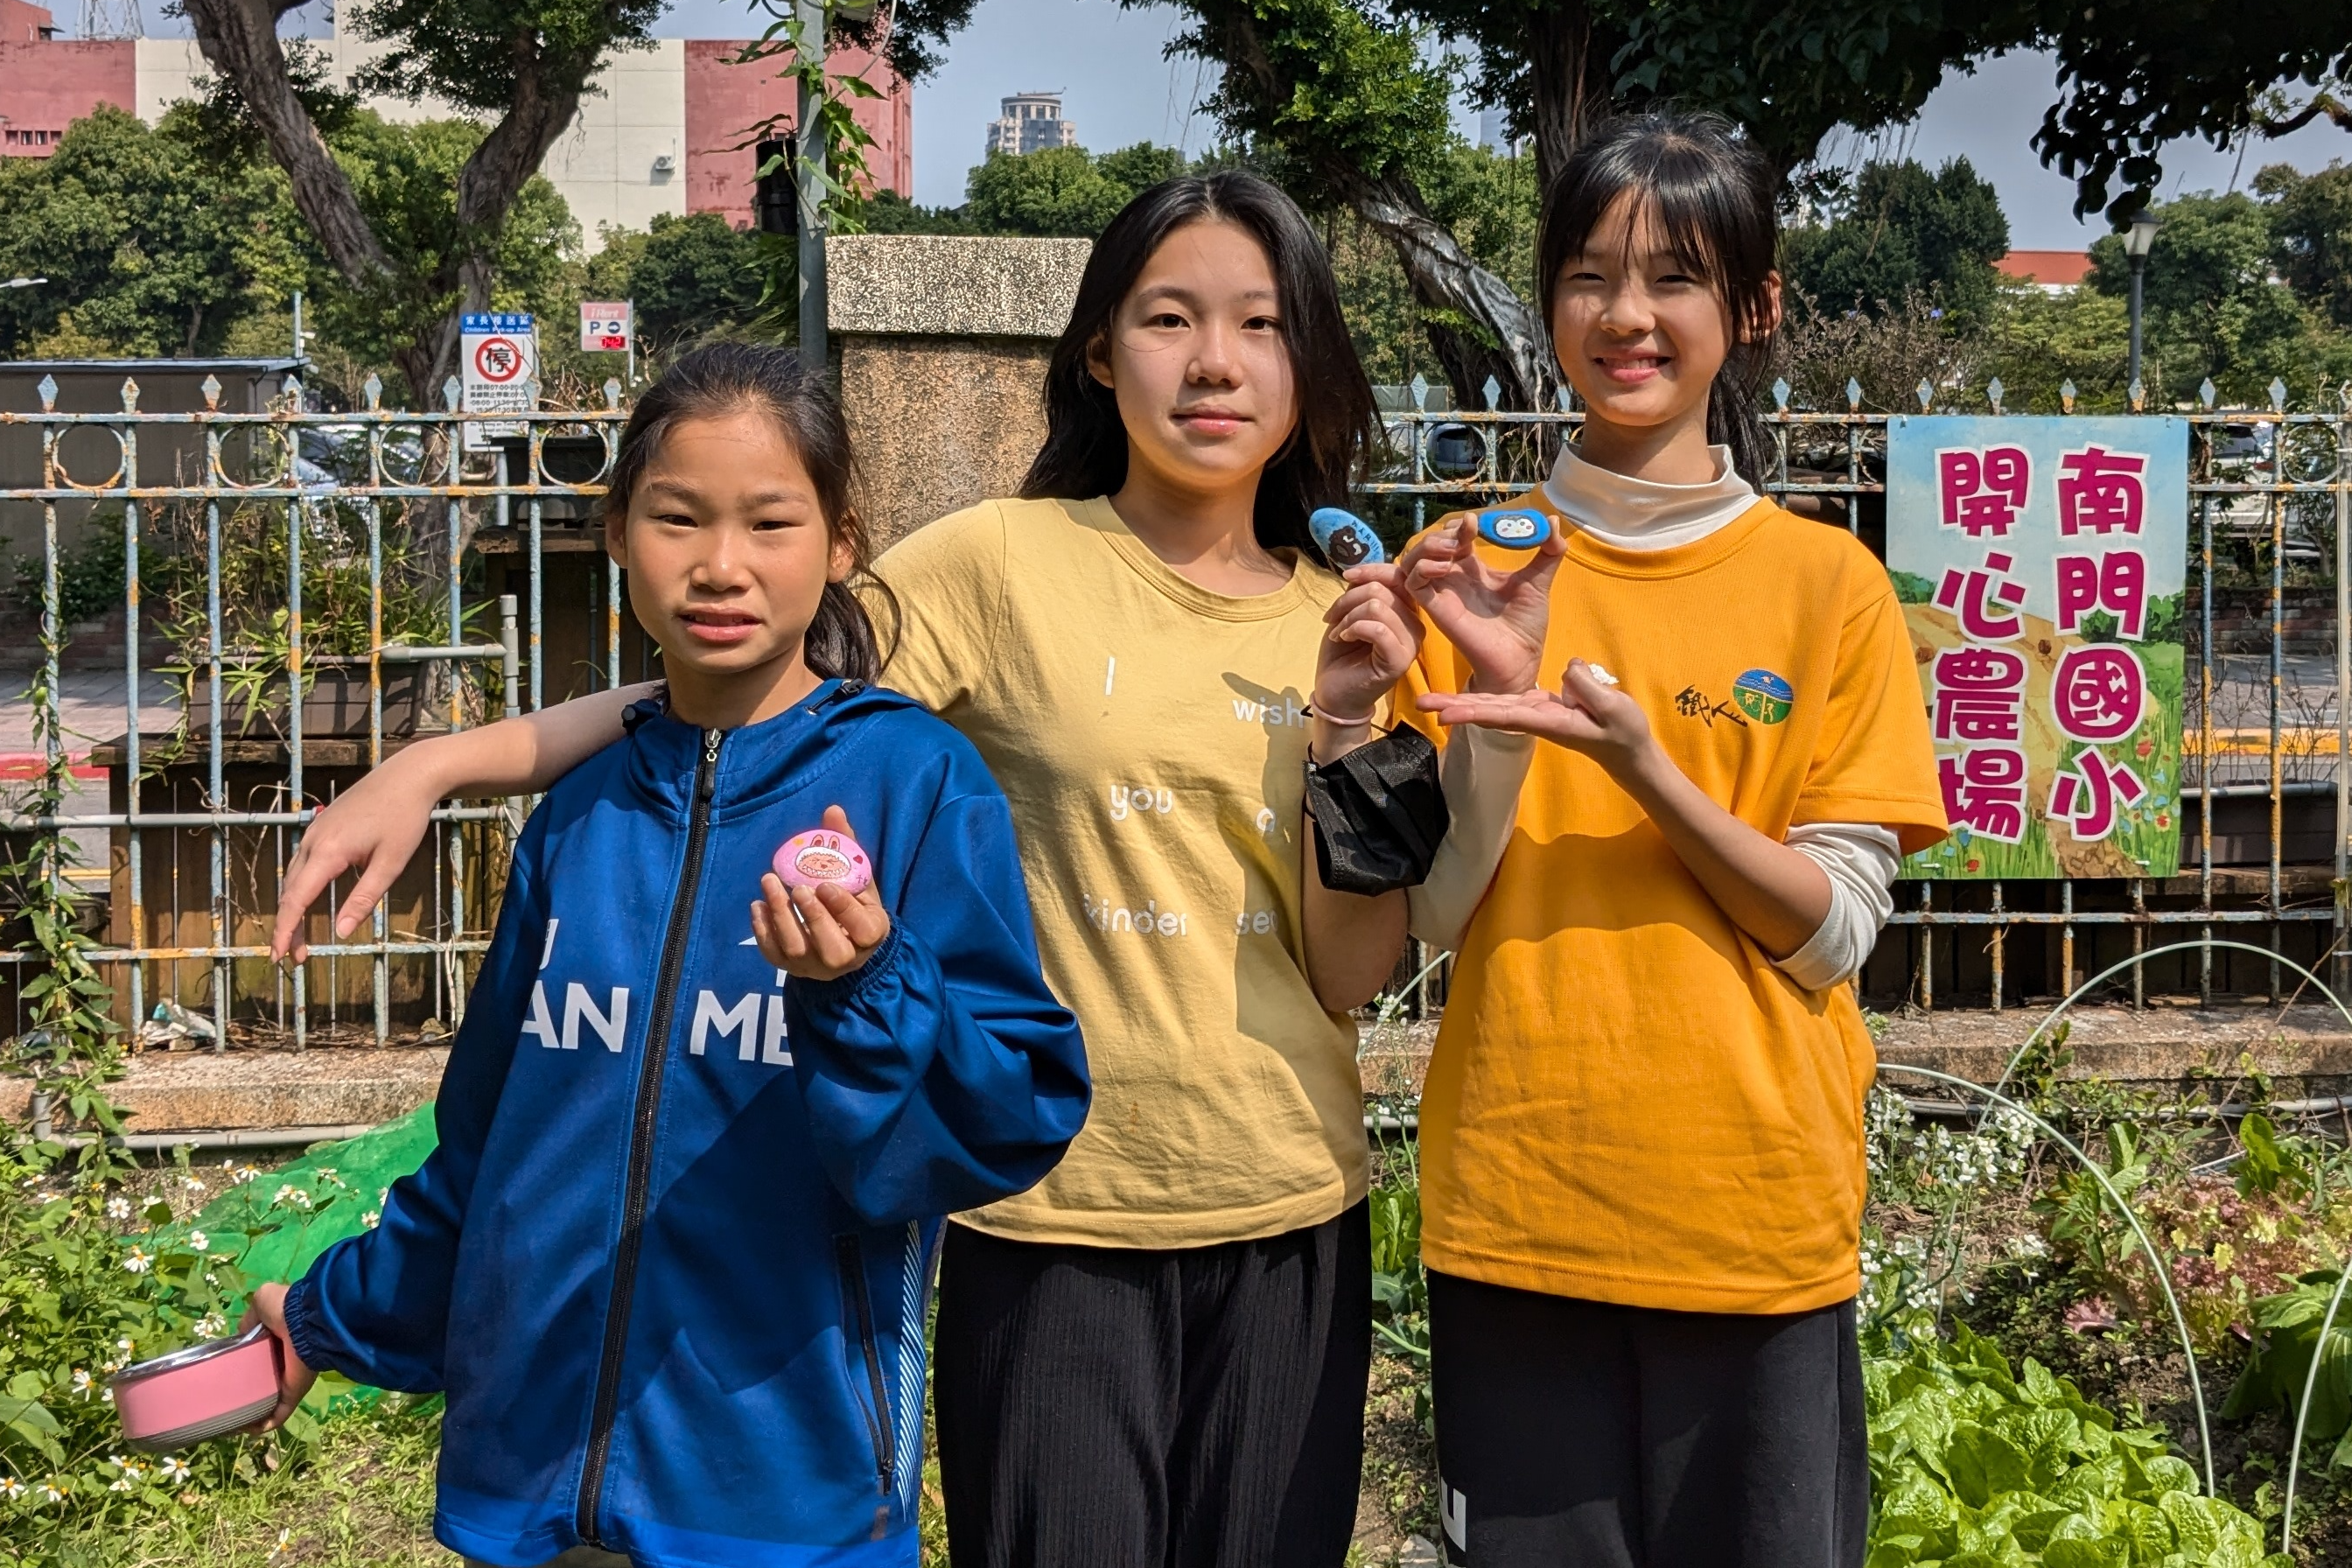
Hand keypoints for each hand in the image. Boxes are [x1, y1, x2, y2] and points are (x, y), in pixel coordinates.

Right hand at [239, 1283, 317, 1430]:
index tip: (226, 1375)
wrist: (308, 1321)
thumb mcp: (262, 1302)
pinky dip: (267, 1424)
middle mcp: (285, 1359)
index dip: (245, 1365)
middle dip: (247, 1393)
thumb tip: (241, 1336)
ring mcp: (290, 1378)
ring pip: (271, 1400)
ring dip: (254, 1413)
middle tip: (226, 1403)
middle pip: (264, 1380)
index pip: (261, 1355)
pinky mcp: (295, 1391)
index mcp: (278, 1337)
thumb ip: (250, 1319)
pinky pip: (280, 1412)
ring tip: (233, 1423)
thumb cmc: (284, 1308)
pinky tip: (250, 1430)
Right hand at [269, 748, 446, 962]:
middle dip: (289, 927)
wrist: (408, 776)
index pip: (297, 899)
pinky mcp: (321, 826)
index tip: (279, 957)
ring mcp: (315, 831)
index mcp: (328, 852)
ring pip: (294, 877)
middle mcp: (313, 841)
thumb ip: (364, 899)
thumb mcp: (390, 864)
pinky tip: (310, 902)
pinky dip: (301, 888)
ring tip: (302, 938)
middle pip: (291, 891)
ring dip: (294, 908)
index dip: (286, 930)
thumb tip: (341, 933)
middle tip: (296, 958)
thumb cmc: (405, 819)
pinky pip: (303, 863)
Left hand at [751, 807, 891, 981]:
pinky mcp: (792, 969)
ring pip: (798, 951)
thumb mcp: (857, 877)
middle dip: (811, 916)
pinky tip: (757, 905)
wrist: (843, 939)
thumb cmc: (854, 903)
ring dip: (781, 917)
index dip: (844, 909)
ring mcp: (816, 967)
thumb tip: (832, 810)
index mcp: (871, 934)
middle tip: (796, 887)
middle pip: (831, 949)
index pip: (863, 930)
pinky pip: (774, 956)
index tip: (824, 885)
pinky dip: (763, 931)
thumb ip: (846, 847)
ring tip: (770, 884)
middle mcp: (846, 958)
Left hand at [1312, 568, 1423, 725]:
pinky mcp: (1400, 661)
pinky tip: (1343, 638)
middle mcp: (1415, 625)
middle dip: (1348, 599)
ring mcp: (1410, 644)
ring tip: (1338, 632)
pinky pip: (1378, 628)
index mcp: (1406, 610)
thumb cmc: (1343, 654)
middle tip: (1333, 618)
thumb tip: (1364, 571)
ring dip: (1348, 616)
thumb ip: (1363, 590)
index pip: (1398, 576)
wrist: (1335, 693)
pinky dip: (1353, 628)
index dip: (1371, 570)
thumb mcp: (1350, 613)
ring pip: (1378, 606)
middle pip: (1383, 589)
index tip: (1346, 577)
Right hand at [1395, 514, 1564, 692]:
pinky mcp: (1436, 609)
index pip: (1455, 537)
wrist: (1522, 657)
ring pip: (1413, 560)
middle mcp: (1454, 579)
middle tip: (1465, 532)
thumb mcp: (1540, 579)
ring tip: (1454, 546)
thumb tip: (1553, 520)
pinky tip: (1446, 566)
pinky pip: (1413, 584)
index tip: (1478, 521)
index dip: (1462, 525)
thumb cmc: (1526, 624)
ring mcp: (1442, 594)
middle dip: (1443, 532)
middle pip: (1430, 544)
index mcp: (1474, 570)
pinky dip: (1422, 568)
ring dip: (1428, 545)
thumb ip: (1549, 550)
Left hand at [1417, 660, 1655, 778]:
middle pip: (1487, 711)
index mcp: (1547, 721)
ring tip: (1428, 700)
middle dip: (1455, 707)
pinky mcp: (1539, 704)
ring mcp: (1534, 711)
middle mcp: (1533, 717)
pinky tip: (1460, 694)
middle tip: (1420, 703)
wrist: (1627, 747)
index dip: (1474, 713)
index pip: (1504, 716)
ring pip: (1492, 704)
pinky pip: (1506, 698)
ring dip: (1461, 701)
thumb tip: (1568, 668)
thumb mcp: (1614, 708)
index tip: (1445, 714)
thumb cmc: (1623, 731)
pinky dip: (1482, 696)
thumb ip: (1588, 688)